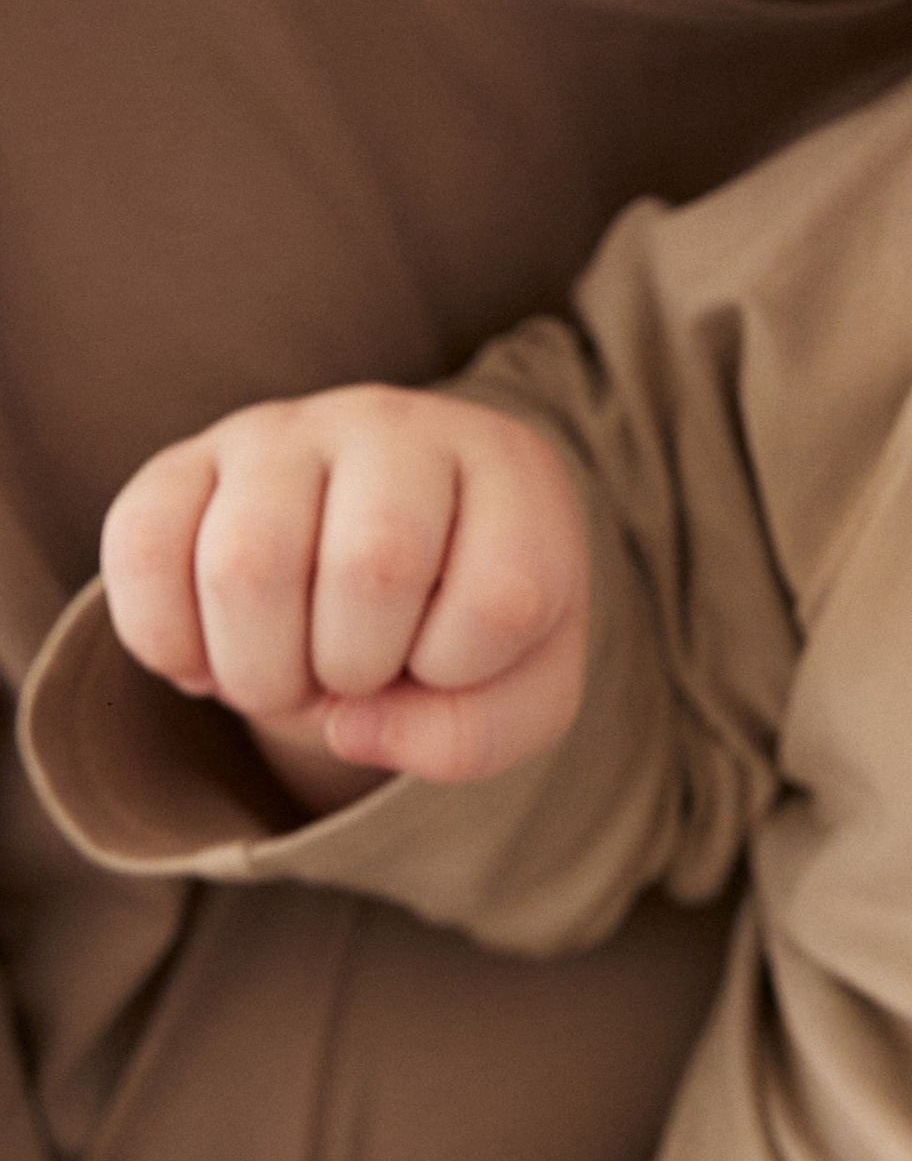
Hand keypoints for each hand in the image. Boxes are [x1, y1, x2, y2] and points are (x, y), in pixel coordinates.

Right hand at [100, 387, 588, 806]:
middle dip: (354, 670)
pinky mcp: (186, 461)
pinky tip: (212, 652)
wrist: (384, 552)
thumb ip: (472, 736)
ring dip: (260, 672)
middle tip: (352, 670)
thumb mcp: (518, 692)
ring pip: (247, 564)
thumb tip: (351, 726)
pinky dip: (166, 644)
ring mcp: (284, 432)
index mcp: (506, 470)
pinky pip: (144, 551)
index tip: (445, 655)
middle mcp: (395, 425)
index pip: (503, 597)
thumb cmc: (461, 619)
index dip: (463, 669)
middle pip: (372, 567)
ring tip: (286, 664)